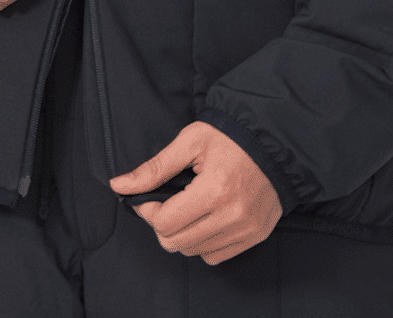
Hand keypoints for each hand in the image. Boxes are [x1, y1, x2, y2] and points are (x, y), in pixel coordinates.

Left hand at [109, 122, 282, 263]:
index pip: (164, 223)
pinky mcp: (255, 236)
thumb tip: (119, 185)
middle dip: (163, 223)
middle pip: (175, 243)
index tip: (151, 195)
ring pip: (194, 252)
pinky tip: (207, 217)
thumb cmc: (231, 136)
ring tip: (190, 205)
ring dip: (183, 233)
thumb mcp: (190, 141)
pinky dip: (204, 242)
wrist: (274, 139)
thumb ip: (154, 167)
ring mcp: (246, 229)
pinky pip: (216, 256)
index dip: (148, 209)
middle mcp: (232, 215)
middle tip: (168, 200)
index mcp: (214, 190)